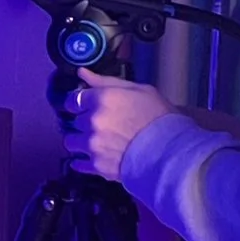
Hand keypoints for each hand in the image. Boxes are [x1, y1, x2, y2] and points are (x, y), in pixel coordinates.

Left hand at [56, 74, 175, 181]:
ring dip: (79, 141)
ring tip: (94, 142)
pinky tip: (91, 158)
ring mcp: (92, 145)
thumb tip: (82, 74)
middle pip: (72, 122)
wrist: (169, 150)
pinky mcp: (96, 166)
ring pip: (71, 143)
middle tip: (96, 125)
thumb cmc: (158, 116)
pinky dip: (81, 161)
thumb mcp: (138, 89)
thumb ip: (105, 82)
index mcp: (101, 99)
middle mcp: (92, 122)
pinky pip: (77, 164)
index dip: (76, 103)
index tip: (82, 106)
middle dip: (81, 122)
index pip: (72, 100)